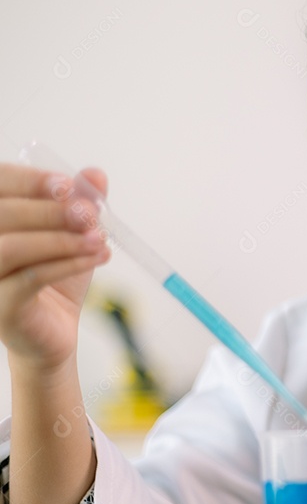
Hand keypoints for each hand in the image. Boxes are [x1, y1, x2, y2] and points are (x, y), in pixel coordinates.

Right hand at [0, 164, 109, 369]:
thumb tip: (96, 174)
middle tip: (91, 214)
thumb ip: (80, 202)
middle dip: (51, 211)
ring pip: (11, 248)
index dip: (29, 182)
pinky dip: (68, 264)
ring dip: (61, 239)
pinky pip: (30, 278)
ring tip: (99, 239)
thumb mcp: (72, 234)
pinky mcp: (0, 308)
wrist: (55, 329)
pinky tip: (99, 257)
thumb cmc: (56, 277)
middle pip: (2, 214)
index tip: (69, 185)